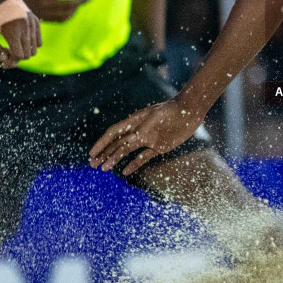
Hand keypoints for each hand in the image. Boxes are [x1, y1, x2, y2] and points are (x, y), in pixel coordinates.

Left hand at [0, 0, 40, 68]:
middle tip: (6, 53)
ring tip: (13, 47)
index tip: (3, 62)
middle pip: (28, 55)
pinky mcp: (36, 22)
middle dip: (17, 58)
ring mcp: (32, 24)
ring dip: (24, 52)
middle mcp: (26, 28)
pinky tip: (20, 41)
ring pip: (34, 49)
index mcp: (13, 31)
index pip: (19, 56)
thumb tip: (5, 59)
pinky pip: (38, 41)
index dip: (11, 62)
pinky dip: (30, 45)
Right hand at [17, 0, 93, 22]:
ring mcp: (45, 12)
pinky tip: (73, 10)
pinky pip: (60, 20)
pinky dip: (69, 16)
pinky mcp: (44, 19)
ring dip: (76, 8)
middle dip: (82, 0)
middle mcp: (46, 2)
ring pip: (66, 13)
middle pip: (70, 3)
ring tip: (82, 2)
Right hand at [90, 97, 205, 176]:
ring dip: (114, 159)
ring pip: (126, 151)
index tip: (92, 153)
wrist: (189, 111)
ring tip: (103, 169)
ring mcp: (148, 139)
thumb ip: (144, 127)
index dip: (102, 143)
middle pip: (117, 144)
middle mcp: (138, 131)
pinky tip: (125, 171)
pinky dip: (134, 164)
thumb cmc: (172, 110)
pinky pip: (143, 157)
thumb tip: (131, 139)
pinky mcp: (159, 147)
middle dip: (104, 153)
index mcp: (134, 121)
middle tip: (92, 164)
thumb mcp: (157, 116)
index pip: (114, 133)